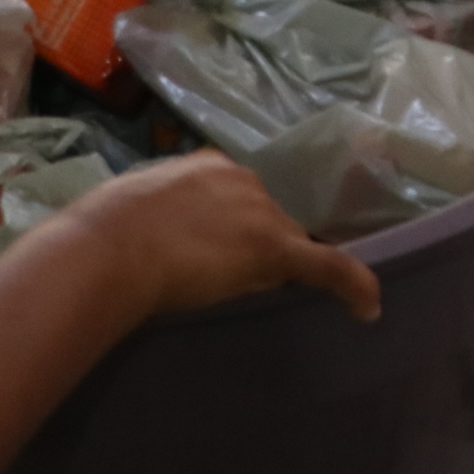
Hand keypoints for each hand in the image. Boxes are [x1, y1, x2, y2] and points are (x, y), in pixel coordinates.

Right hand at [57, 153, 381, 325]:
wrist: (109, 247)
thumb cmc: (105, 233)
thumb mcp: (137, 208)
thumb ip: (163, 215)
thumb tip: (158, 235)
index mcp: (209, 165)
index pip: (242, 198)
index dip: (237, 227)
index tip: (221, 248)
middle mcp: (243, 179)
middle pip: (270, 219)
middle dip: (255, 248)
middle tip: (217, 277)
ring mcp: (261, 212)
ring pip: (286, 245)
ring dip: (272, 269)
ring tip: (239, 294)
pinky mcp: (274, 248)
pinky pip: (326, 266)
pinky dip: (351, 285)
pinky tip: (368, 307)